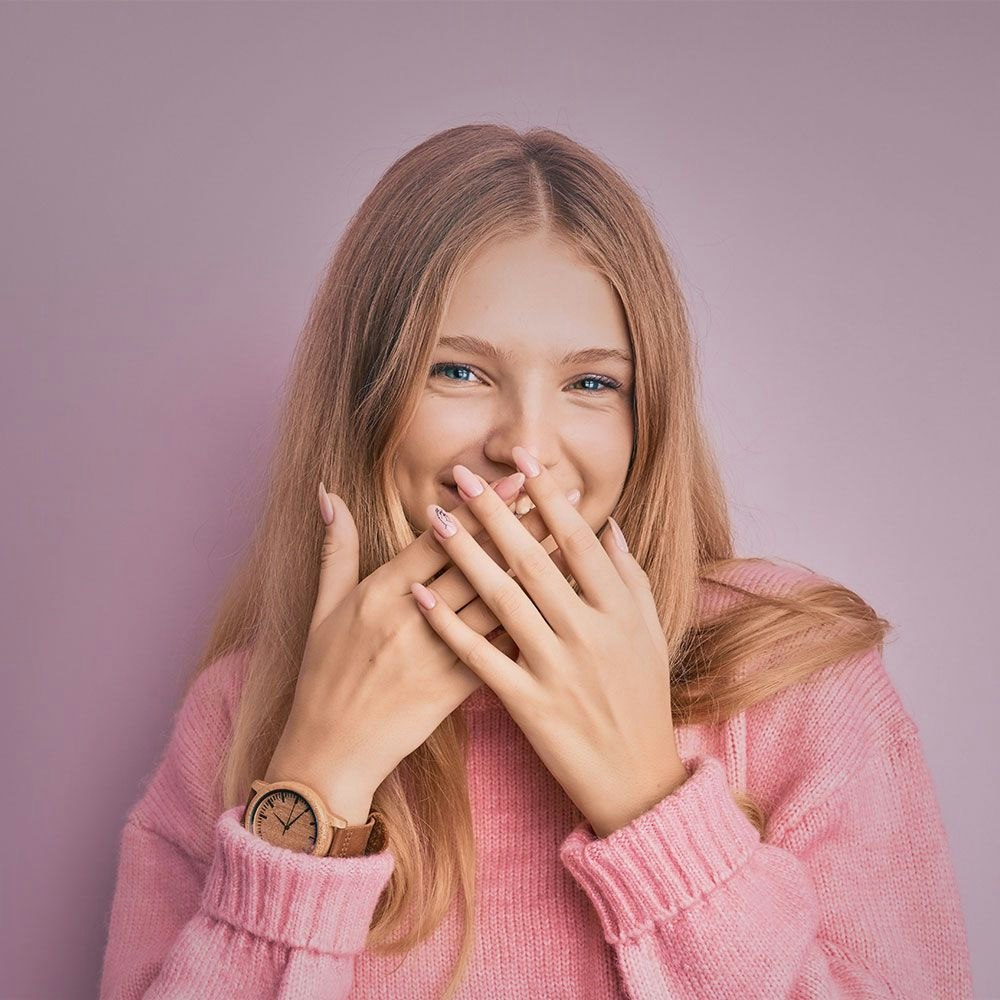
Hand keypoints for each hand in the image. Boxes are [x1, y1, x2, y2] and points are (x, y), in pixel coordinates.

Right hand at [264, 470, 580, 822]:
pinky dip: (532, 626)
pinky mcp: (453, 690)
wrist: (329, 755)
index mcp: (380, 594)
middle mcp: (411, 619)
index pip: (439, 540)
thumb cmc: (323, 678)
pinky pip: (499, 651)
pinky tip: (564, 607)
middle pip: (477, 564)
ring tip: (575, 541)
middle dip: (522, 526)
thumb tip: (328, 493)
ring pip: (496, 604)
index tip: (514, 480)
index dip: (480, 507)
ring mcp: (435, 655)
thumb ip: (336, 549)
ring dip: (538, 570)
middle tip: (561, 494)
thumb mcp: (322, 610)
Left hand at [409, 446, 688, 837]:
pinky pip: (481, 658)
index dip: (546, 497)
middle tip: (462, 476)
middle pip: (533, 560)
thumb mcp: (649, 632)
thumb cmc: (643, 698)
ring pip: (503, 600)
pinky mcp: (530, 705)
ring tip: (435, 519)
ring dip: (466, 555)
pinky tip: (421, 594)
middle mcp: (589, 633)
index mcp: (620, 610)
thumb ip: (630, 577)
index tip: (521, 460)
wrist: (638, 780)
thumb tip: (609, 526)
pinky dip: (450, 625)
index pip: (577, 540)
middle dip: (495, 514)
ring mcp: (558, 669)